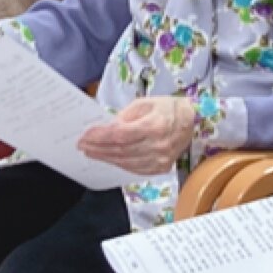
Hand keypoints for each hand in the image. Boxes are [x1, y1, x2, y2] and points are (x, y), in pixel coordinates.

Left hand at [77, 95, 196, 173]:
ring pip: (126, 162)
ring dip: (105, 158)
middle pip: (121, 151)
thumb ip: (125, 116)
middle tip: (83, 145)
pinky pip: (134, 169)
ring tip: (91, 152)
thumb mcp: (144, 103)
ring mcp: (161, 160)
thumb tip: (106, 128)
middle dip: (98, 148)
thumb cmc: (166, 108)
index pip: (121, 135)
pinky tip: (109, 158)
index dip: (100, 137)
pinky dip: (119, 164)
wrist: (189, 121)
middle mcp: (159, 146)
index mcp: (156, 125)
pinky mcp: (161, 168)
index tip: (85, 135)